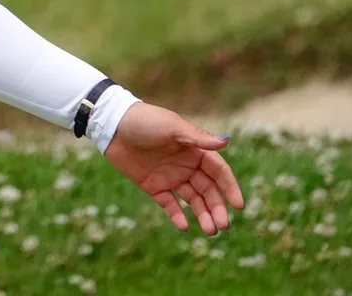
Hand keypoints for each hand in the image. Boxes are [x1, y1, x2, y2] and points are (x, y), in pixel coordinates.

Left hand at [103, 103, 244, 235]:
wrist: (113, 125)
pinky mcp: (153, 185)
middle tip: (222, 225)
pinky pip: (169, 204)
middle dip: (217, 207)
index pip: (219, 172)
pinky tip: (184, 226)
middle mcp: (186, 165)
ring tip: (210, 230)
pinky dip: (177, 215)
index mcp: (195, 150)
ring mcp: (170, 176)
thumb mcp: (172, 127)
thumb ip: (198, 138)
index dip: (230, 188)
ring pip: (192, 199)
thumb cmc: (146, 121)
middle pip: (208, 190)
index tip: (238, 205)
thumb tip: (225, 142)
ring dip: (202, 214)